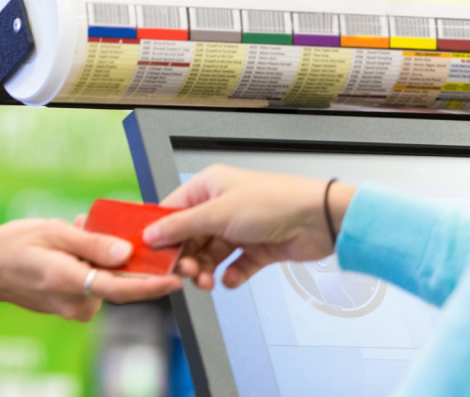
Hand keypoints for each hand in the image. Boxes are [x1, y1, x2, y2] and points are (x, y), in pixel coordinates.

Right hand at [0, 219, 180, 324]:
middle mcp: (74, 303)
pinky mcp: (71, 308)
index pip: (121, 289)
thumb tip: (126, 253)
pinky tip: (72, 245)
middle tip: (111, 227)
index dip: (152, 284)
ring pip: (105, 281)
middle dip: (123, 256)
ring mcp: (72, 309)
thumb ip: (91, 243)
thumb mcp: (51, 232)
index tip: (176, 277)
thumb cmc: (11, 247)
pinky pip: (93, 284)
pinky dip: (91, 265)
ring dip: (103, 257)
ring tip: (77, 231)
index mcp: (69, 282)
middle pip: (116, 281)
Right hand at [143, 165, 354, 290]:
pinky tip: (230, 278)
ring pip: (210, 255)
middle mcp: (221, 207)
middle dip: (186, 258)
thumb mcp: (216, 214)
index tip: (151, 254)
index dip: (161, 234)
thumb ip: (180, 226)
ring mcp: (239, 229)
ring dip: (205, 271)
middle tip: (185, 273)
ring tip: (207, 281)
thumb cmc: (273, 202)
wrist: (318, 220)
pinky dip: (230, 275)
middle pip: (190, 237)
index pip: (172, 211)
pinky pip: (234, 265)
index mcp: (207, 188)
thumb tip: (151, 234)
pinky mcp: (257, 248)